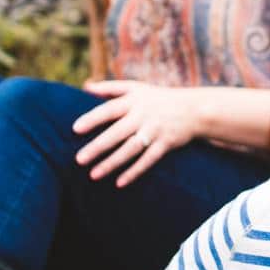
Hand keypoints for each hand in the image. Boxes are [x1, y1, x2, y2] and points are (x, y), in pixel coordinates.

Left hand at [73, 81, 198, 185]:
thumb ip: (111, 88)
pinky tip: (119, 183)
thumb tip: (85, 86)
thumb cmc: (158, 98)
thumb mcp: (137, 88)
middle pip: (117, 133)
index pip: (109, 109)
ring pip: (130, 149)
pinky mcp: (166, 144)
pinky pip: (148, 160)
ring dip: (112, 163)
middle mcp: (143, 115)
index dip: (93, 118)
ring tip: (93, 175)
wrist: (193, 109)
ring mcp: (155, 130)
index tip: (75, 128)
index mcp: (134, 101)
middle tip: (79, 159)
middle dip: (98, 147)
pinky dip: (134, 172)